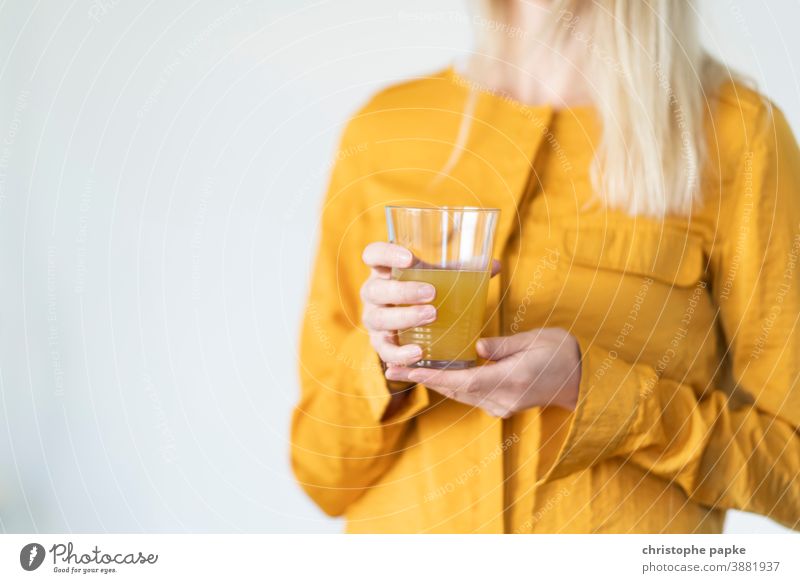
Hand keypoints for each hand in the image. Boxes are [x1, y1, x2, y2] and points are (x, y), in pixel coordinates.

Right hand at [360, 242, 500, 367]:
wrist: (416, 323)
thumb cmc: (429, 290)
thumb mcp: (442, 277)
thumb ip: (464, 270)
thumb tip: (495, 265)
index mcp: (384, 269)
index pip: (372, 254)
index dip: (386, 253)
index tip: (410, 258)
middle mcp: (373, 293)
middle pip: (375, 289)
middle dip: (403, 291)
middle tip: (432, 293)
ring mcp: (374, 319)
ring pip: (378, 319)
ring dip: (404, 318)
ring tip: (431, 317)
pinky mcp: (379, 343)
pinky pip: (383, 351)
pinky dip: (399, 353)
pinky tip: (418, 353)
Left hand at [384, 328, 581, 417]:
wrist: (584, 379)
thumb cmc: (562, 352)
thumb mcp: (535, 339)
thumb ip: (503, 346)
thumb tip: (476, 348)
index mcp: (512, 380)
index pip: (462, 381)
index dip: (431, 377)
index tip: (405, 371)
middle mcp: (503, 399)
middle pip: (455, 391)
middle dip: (422, 380)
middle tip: (391, 369)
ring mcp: (503, 406)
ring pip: (460, 395)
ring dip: (433, 384)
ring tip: (405, 371)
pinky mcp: (503, 405)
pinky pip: (470, 395)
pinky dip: (450, 385)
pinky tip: (436, 373)